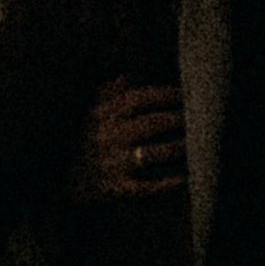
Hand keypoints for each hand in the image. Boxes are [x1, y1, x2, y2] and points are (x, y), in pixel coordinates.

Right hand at [72, 79, 187, 203]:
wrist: (66, 186)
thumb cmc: (86, 146)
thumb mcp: (90, 118)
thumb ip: (106, 96)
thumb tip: (124, 76)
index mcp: (101, 116)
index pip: (138, 98)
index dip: (164, 95)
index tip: (183, 95)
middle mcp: (106, 137)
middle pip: (151, 124)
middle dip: (177, 120)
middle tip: (198, 119)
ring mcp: (111, 164)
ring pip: (152, 154)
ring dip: (176, 148)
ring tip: (193, 144)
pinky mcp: (115, 189)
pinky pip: (146, 187)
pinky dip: (166, 183)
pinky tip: (182, 178)